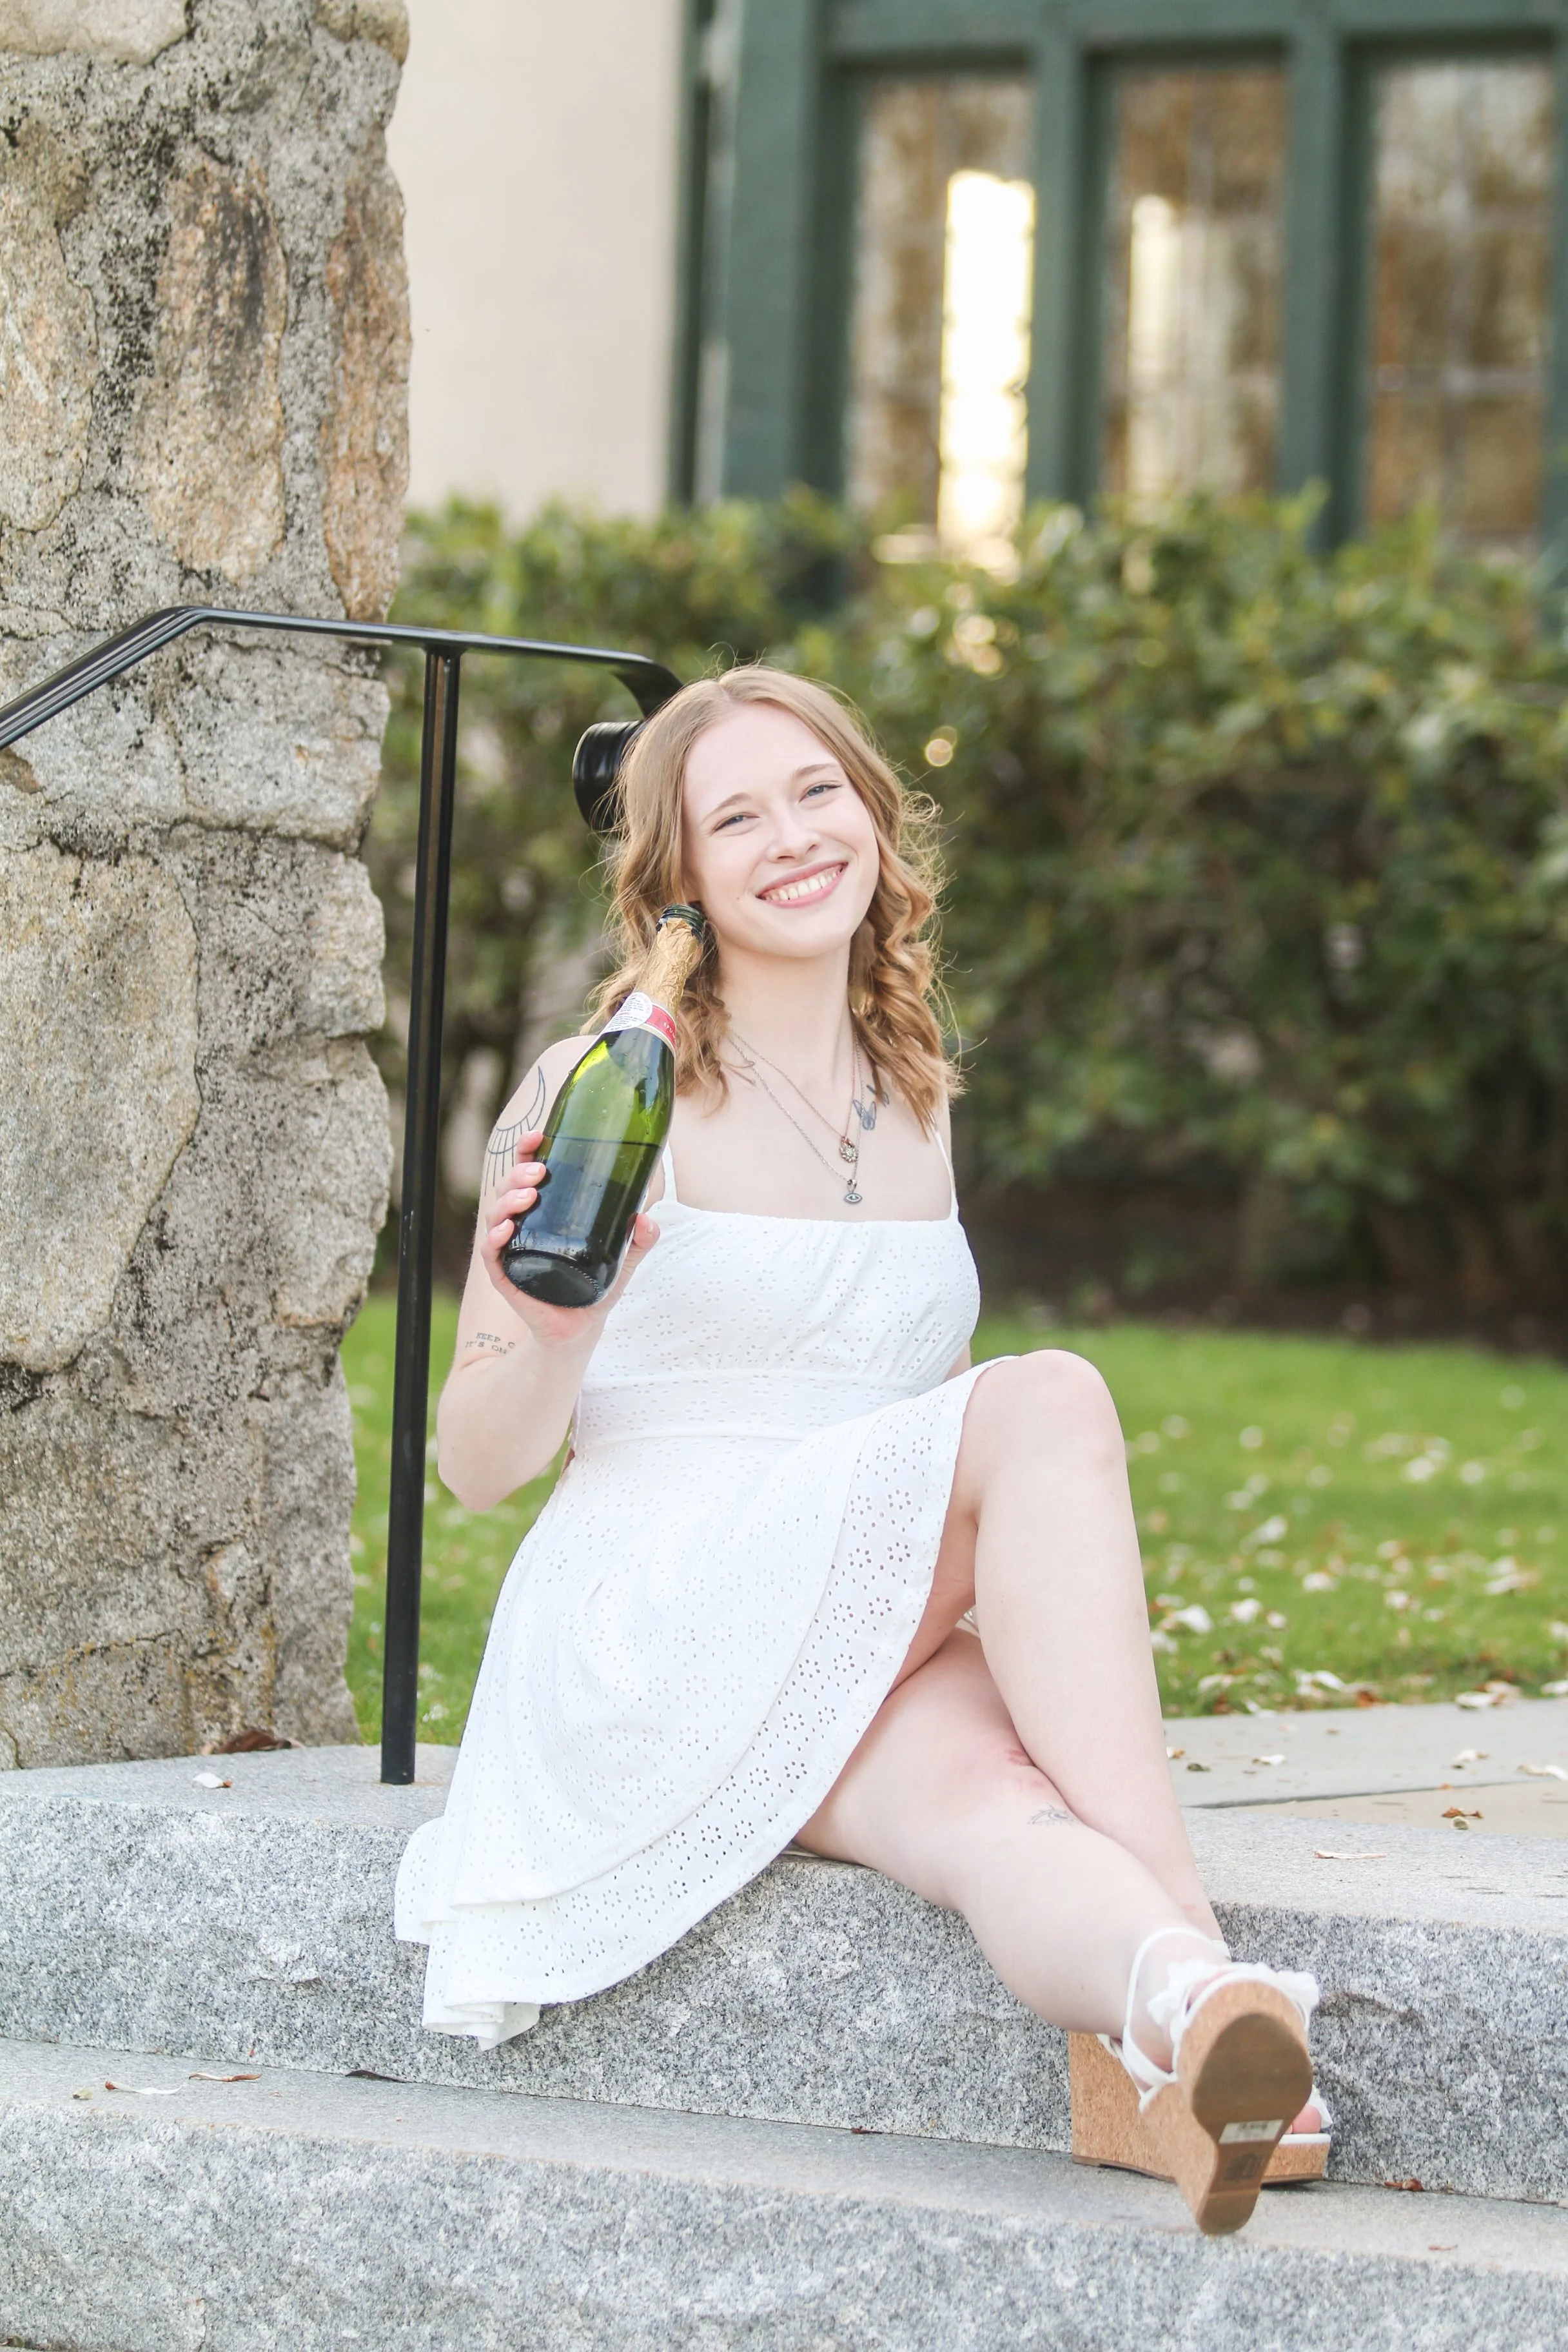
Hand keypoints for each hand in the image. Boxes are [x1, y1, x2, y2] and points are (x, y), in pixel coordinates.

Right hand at [477, 1132, 658, 1336]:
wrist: (580, 1331)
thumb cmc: (594, 1288)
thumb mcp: (622, 1259)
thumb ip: (639, 1239)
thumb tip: (648, 1219)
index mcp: (545, 1213)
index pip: (529, 1174)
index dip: (528, 1151)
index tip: (538, 1135)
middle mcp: (523, 1226)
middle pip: (508, 1188)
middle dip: (518, 1174)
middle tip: (538, 1174)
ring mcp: (511, 1250)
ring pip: (496, 1215)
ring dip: (508, 1201)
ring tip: (527, 1197)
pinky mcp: (505, 1277)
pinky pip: (490, 1254)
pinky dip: (494, 1240)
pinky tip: (504, 1231)